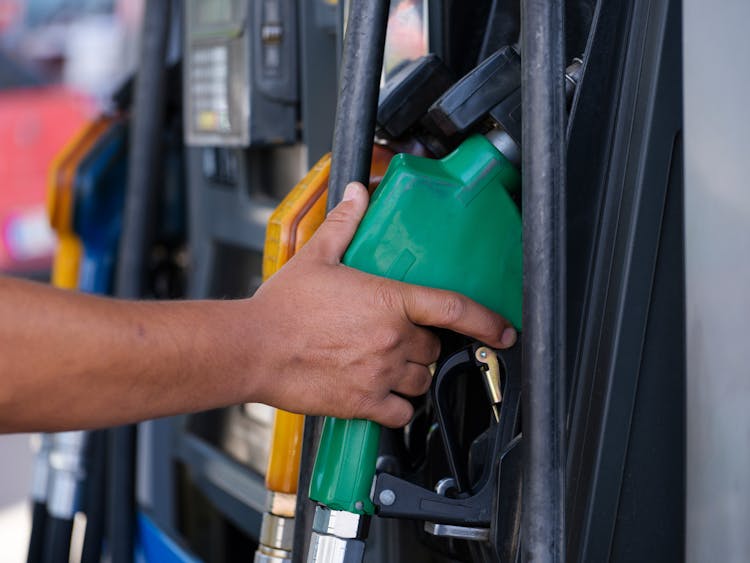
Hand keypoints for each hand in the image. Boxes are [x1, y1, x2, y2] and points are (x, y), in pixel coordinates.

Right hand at [249, 182, 516, 427]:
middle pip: (435, 346)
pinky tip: (384, 394)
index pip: (453, 309)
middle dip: (425, 342)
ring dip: (415, 372)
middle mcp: (392, 340)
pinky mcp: (364, 402)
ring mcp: (381, 373)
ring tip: (391, 363)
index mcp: (388, 301)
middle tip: (400, 337)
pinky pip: (401, 412)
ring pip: (423, 379)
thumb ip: (345, 224)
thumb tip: (357, 193)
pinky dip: (399, 406)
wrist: (253, 349)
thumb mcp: (316, 256)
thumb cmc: (282, 307)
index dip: (487, 321)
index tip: (504, 331)